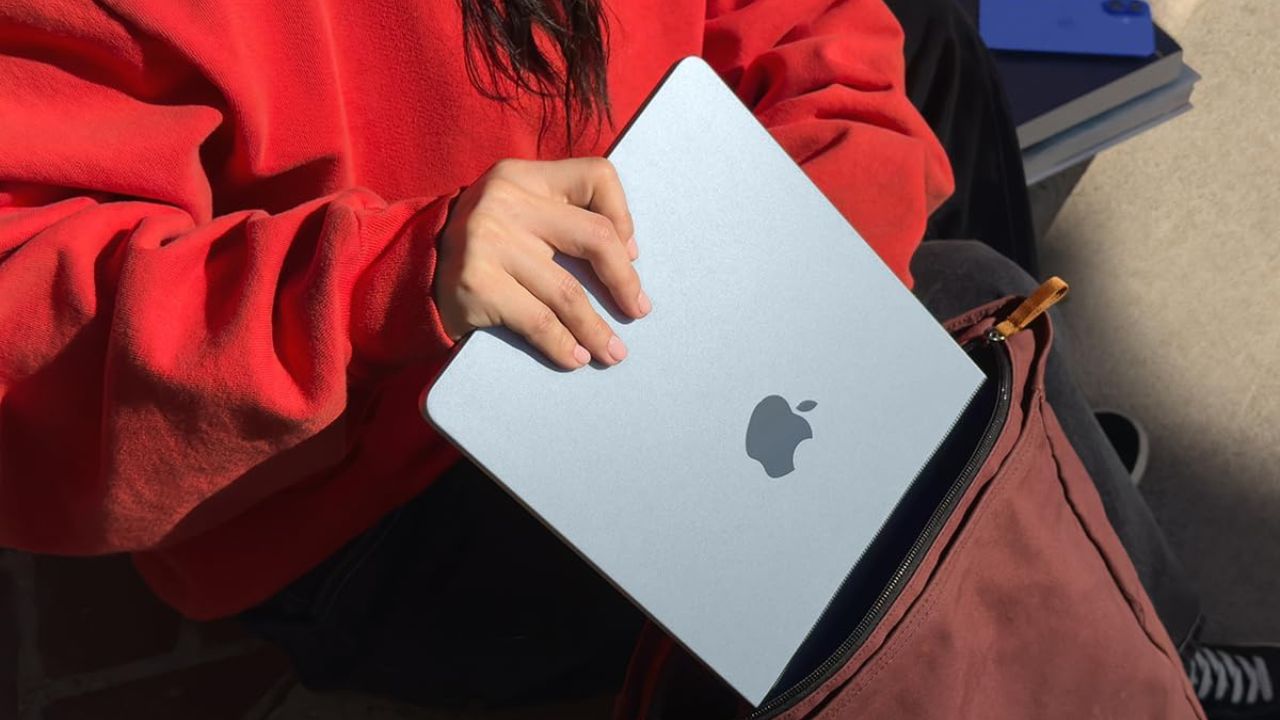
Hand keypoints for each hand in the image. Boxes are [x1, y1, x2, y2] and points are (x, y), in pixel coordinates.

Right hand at [434, 157, 648, 368]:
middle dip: (624, 282)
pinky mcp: (477, 284)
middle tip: (637, 310)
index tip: (629, 253)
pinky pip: (538, 322)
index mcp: (523, 176)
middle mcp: (506, 200)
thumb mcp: (516, 212)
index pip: (596, 177)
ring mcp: (489, 242)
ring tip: (614, 352)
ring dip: (597, 330)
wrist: (409, 272)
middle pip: (594, 238)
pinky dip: (564, 346)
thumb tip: (628, 255)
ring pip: (568, 293)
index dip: (623, 216)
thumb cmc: (483, 247)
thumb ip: (561, 217)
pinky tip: (576, 358)